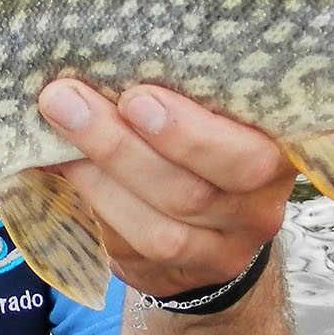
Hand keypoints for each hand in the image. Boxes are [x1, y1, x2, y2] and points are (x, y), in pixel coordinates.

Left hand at [37, 81, 294, 299]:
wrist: (215, 221)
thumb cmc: (206, 138)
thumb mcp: (214, 107)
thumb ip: (180, 90)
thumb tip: (102, 60)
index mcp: (277, 151)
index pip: (246, 154)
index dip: (187, 133)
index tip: (134, 98)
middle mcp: (260, 207)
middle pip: (191, 192)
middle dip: (120, 147)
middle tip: (66, 102)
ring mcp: (226, 249)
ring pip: (161, 230)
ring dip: (98, 181)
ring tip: (56, 136)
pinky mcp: (182, 274)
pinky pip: (134, 249)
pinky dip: (93, 209)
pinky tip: (61, 173)